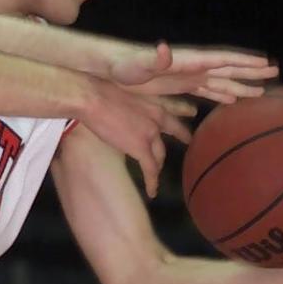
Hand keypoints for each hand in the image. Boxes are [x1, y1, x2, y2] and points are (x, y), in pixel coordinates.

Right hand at [81, 76, 195, 197]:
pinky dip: (152, 182)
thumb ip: (134, 106)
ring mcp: (151, 134)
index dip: (180, 128)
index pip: (174, 118)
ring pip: (160, 156)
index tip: (189, 132)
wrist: (93, 98)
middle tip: (177, 156)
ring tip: (156, 176)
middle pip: (171, 137)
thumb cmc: (100, 92)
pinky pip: (150, 170)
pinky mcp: (141, 148)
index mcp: (154, 104)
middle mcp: (159, 119)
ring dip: (157, 167)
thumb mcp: (126, 94)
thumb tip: (126, 114)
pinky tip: (152, 192)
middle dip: (174, 147)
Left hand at [112, 42, 278, 103]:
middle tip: (276, 73)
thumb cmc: (123, 67)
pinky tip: (231, 99)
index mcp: (188, 61)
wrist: (111, 68)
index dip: (243, 61)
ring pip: (220, 80)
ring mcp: (186, 76)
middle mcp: (192, 67)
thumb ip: (153, 59)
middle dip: (251, 71)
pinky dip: (220, 94)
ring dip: (240, 85)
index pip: (222, 59)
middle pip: (228, 68)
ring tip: (262, 91)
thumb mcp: (138, 64)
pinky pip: (205, 91)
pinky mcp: (178, 86)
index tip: (266, 63)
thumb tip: (164, 48)